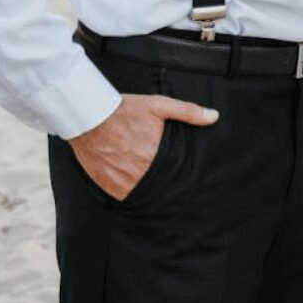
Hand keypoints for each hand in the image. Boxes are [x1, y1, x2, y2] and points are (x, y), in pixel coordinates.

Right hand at [67, 93, 217, 200]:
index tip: (187, 179)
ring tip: (150, 183)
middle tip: (170, 183)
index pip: (177, 174)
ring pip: (144, 193)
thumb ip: (188, 112)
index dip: (182, 177)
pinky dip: (130, 193)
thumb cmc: (125, 110)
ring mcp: (123, 181)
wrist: (89, 117)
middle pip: (161, 185)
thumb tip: (214, 116)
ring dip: (149, 189)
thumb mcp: (159, 105)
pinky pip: (124, 196)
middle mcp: (140, 171)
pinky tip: (134, 185)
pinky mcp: (108, 185)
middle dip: (167, 184)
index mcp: (156, 155)